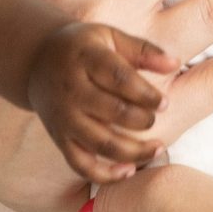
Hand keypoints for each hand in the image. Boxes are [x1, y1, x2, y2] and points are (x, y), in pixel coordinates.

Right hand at [26, 21, 174, 184]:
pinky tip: (129, 171)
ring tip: (157, 148)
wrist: (37, 60)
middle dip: (141, 120)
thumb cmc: (84, 48)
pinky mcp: (59, 138)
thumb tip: (176, 63)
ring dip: (132, 151)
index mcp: (86, 59)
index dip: (145, 94)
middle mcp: (72, 89)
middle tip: (155, 119)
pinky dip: (104, 175)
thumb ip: (143, 50)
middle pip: (111, 112)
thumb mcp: (110, 36)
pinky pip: (80, 164)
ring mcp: (64, 117)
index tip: (164, 103)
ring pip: (99, 143)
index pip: (118, 78)